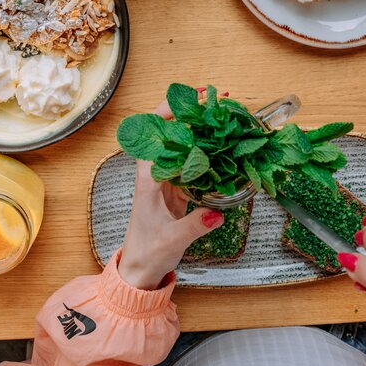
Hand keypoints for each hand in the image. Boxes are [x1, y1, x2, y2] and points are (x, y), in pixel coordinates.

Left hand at [119, 101, 223, 289]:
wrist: (141, 268)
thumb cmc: (148, 251)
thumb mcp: (172, 239)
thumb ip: (194, 225)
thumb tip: (217, 214)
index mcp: (148, 176)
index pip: (155, 132)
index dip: (171, 110)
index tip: (193, 97)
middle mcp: (156, 171)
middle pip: (172, 132)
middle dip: (193, 113)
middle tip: (219, 102)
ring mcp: (167, 178)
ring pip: (183, 144)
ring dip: (201, 129)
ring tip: (224, 117)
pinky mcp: (178, 188)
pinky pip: (192, 161)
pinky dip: (207, 150)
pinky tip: (224, 146)